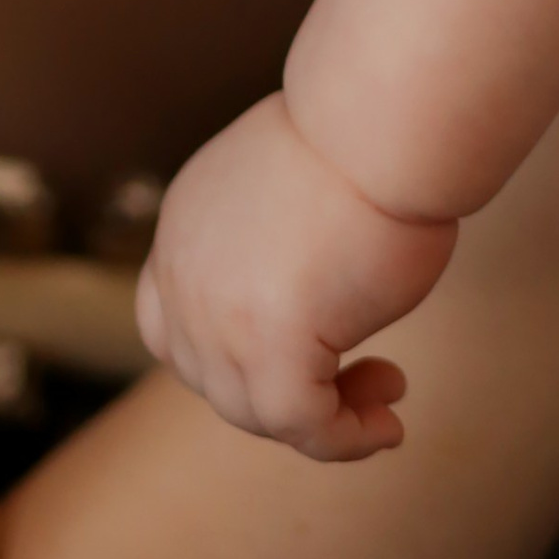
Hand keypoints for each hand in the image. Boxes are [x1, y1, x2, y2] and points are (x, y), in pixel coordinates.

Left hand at [134, 91, 455, 460]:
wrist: (377, 120)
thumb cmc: (361, 140)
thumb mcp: (287, 196)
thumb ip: (269, 247)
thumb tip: (304, 299)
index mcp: (184, 226)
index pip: (167, 324)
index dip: (224, 358)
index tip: (300, 353)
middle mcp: (184, 272)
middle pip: (216, 378)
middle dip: (294, 391)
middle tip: (372, 376)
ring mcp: (217, 313)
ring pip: (258, 412)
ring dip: (327, 418)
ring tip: (390, 391)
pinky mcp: (271, 345)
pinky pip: (302, 426)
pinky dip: (346, 438)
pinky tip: (390, 421)